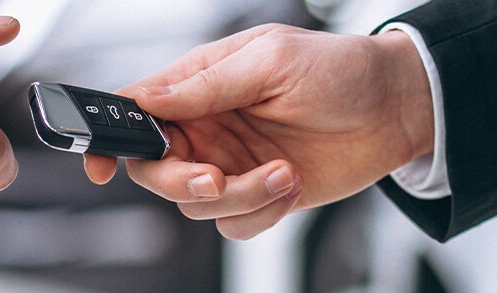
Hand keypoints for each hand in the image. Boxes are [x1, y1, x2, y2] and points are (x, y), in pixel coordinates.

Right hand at [83, 24, 434, 239]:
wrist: (396, 108)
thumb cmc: (339, 70)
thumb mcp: (270, 60)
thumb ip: (205, 84)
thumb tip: (149, 100)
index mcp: (198, 84)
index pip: (133, 110)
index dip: (108, 138)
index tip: (100, 165)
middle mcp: (207, 126)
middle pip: (156, 170)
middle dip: (182, 182)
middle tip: (217, 178)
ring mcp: (231, 162)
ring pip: (196, 204)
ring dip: (240, 196)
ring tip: (282, 171)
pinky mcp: (259, 194)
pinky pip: (234, 224)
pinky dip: (261, 212)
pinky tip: (290, 183)